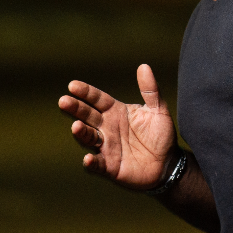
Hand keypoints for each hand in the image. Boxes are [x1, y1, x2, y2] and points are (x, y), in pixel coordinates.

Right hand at [58, 64, 177, 189]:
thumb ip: (151, 90)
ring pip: (89, 138)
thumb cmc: (161, 135)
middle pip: (88, 115)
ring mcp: (107, 147)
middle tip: (64, 101)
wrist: (168, 163)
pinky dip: (91, 162)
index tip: (73, 85)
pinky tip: (88, 158)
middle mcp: (107, 127)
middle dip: (76, 108)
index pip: (98, 99)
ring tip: (77, 126)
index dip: (86, 92)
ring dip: (81, 133)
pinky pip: (98, 164)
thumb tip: (144, 66)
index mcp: (116, 112)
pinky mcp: (110, 166)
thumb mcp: (158, 110)